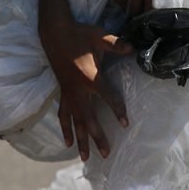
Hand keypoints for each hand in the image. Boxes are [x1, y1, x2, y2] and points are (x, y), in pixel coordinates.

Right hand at [38, 17, 133, 160]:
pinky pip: (63, 114)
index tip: (125, 124)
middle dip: (98, 137)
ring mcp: (68, 93)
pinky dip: (65, 128)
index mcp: (90, 77)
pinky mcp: (62, 92)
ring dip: (80, 140)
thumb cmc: (79, 34)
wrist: (54, 32)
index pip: (107, 97)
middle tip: (106, 154)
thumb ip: (117, 44)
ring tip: (86, 157)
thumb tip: (134, 48)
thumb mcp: (100, 36)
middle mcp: (78, 90)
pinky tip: (67, 142)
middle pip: (89, 119)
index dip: (117, 110)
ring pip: (74, 122)